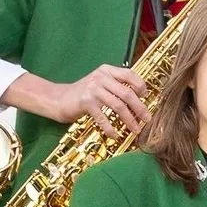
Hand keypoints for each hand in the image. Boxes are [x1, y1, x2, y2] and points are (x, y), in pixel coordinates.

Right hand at [4, 66, 149, 137]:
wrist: (59, 99)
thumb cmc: (83, 95)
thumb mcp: (100, 84)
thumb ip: (116, 87)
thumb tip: (139, 100)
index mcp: (106, 70)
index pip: (129, 74)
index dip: (141, 86)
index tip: (146, 97)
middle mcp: (100, 77)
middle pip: (127, 93)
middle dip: (139, 108)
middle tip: (147, 119)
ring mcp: (93, 89)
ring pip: (118, 106)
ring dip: (129, 120)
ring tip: (135, 130)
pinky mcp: (86, 102)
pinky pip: (103, 117)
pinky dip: (111, 128)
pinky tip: (115, 135)